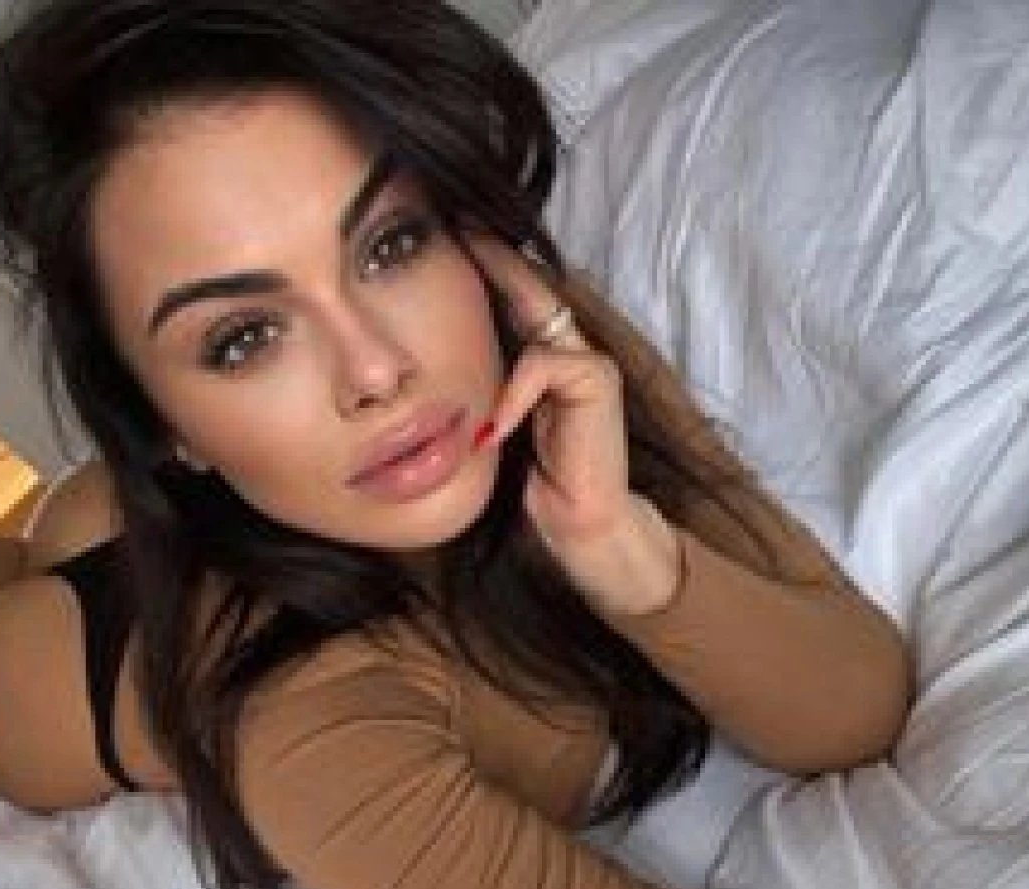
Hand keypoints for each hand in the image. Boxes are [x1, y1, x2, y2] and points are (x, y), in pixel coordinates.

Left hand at [466, 235, 631, 545]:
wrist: (577, 522)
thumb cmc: (537, 481)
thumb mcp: (494, 427)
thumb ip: (480, 393)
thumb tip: (430, 374)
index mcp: (543, 362)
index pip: (515, 300)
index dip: (488, 266)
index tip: (451, 235)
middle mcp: (568, 353)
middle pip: (531, 288)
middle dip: (496, 257)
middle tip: (460, 226)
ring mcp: (587, 362)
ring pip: (535, 322)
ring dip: (497, 348)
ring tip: (467, 342)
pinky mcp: (598, 379)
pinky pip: (544, 364)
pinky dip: (516, 396)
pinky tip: (499, 430)